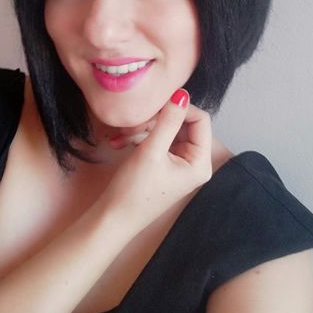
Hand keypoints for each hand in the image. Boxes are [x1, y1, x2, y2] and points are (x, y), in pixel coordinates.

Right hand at [98, 89, 212, 231]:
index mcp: (200, 162)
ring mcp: (179, 163)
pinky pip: (156, 140)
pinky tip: (118, 142)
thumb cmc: (134, 190)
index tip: (154, 106)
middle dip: (156, 120)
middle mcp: (194, 162)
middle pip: (182, 123)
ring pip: (166, 130)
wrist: (111, 219)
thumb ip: (168, 120)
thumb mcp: (151, 151)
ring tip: (122, 137)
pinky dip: (139, 138)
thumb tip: (182, 93)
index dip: (179, 108)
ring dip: (143, 129)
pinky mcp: (164, 164)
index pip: (200, 119)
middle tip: (133, 125)